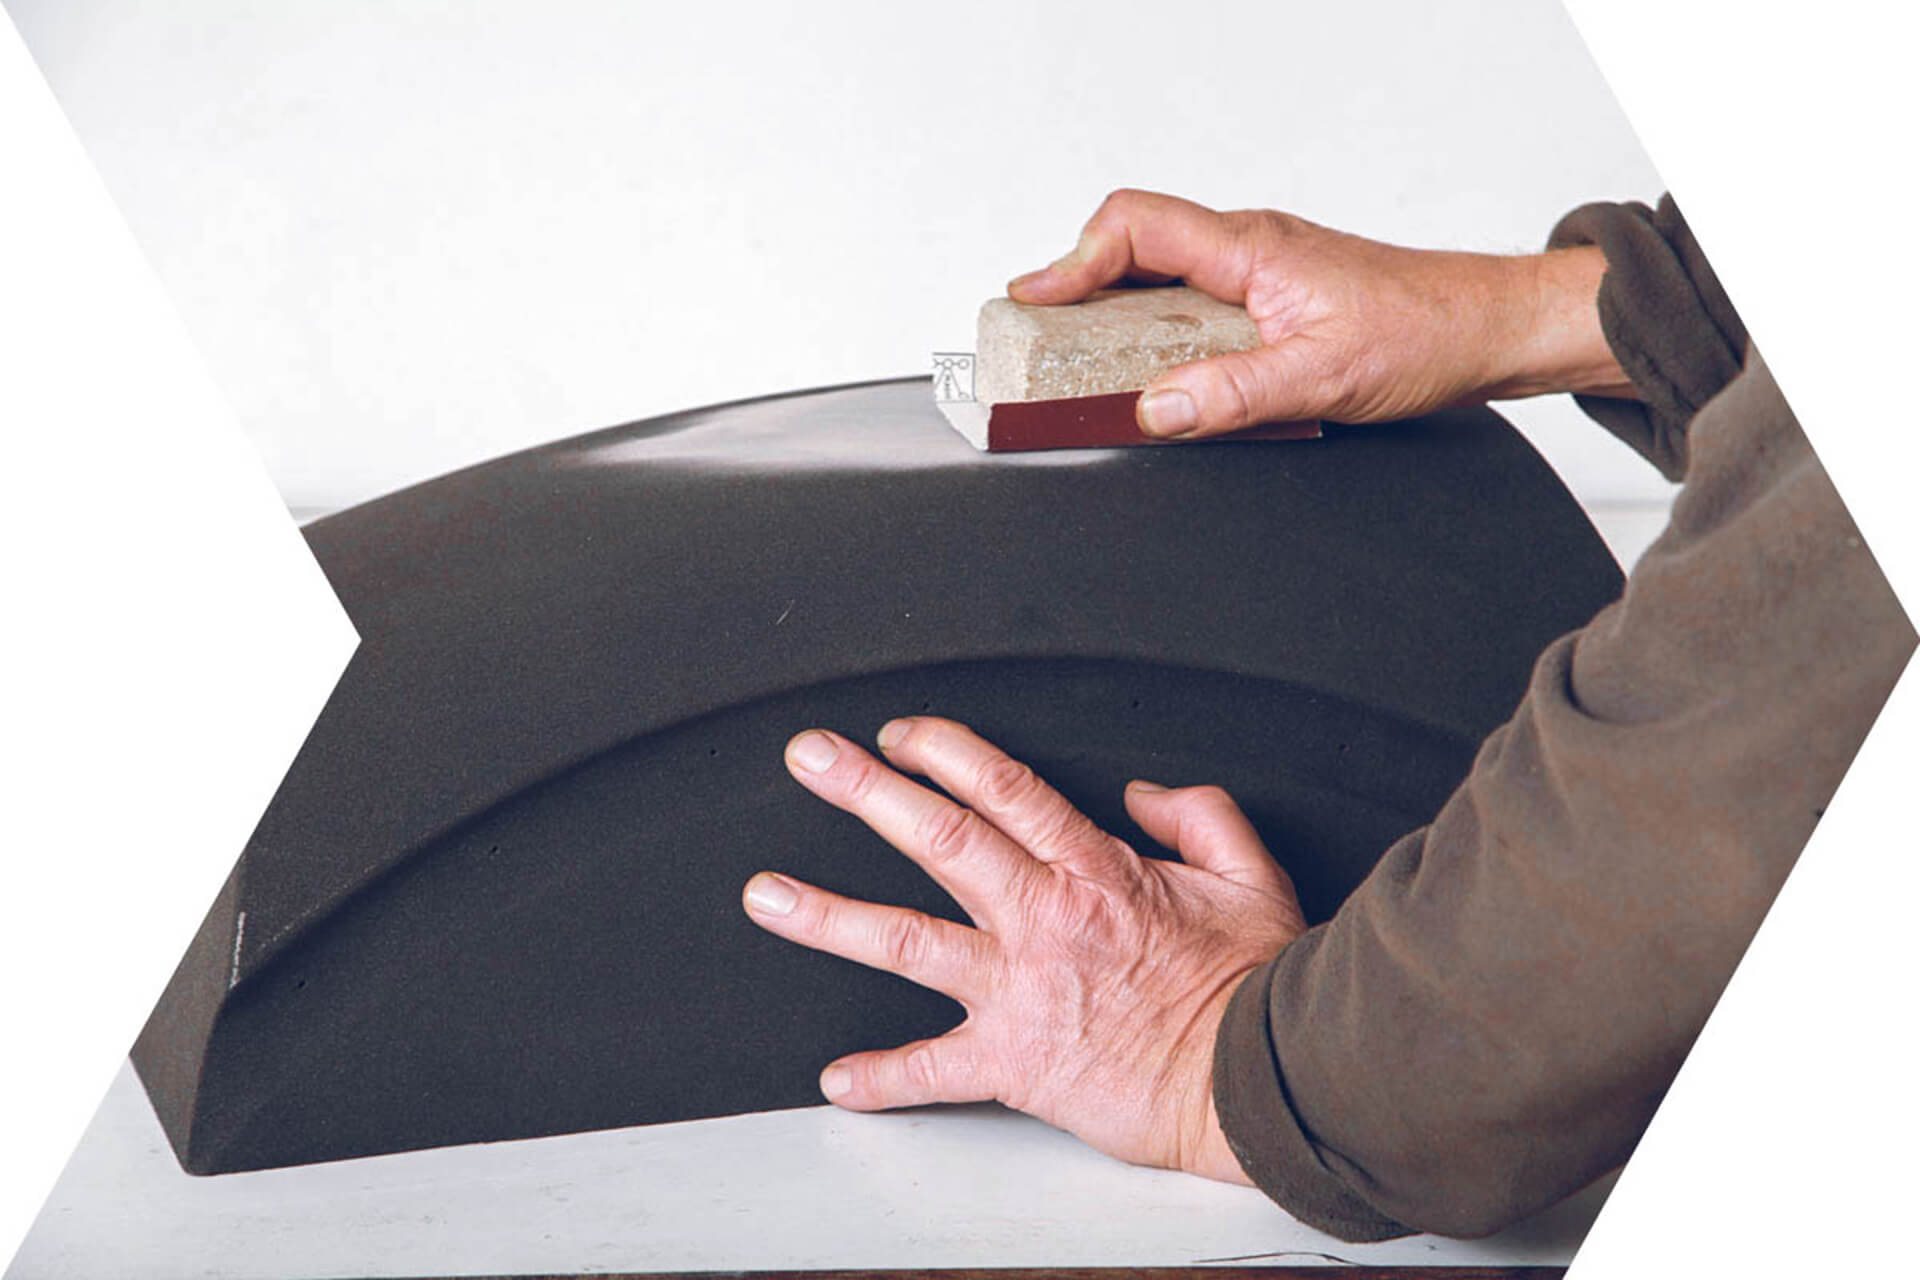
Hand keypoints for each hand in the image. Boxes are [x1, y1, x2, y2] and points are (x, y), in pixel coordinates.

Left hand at [741, 717, 1306, 1182]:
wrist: (1256, 1086)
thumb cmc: (1253, 989)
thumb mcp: (1249, 877)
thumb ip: (1198, 815)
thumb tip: (1142, 791)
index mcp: (1095, 871)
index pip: (1004, 789)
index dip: (946, 750)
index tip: (901, 734)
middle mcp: (1043, 920)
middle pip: (939, 838)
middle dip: (865, 790)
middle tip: (810, 757)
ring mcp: (1019, 990)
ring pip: (906, 940)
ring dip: (829, 914)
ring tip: (767, 895)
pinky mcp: (1014, 1063)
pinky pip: (933, 1071)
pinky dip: (883, 1078)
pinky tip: (838, 1080)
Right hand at [1007, 188, 1635, 437]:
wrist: (1487, 329)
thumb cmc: (1426, 331)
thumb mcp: (1323, 374)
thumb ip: (1234, 393)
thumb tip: (1157, 409)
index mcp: (1251, 248)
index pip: (1135, 225)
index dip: (1071, 261)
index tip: (1033, 303)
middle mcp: (1248, 250)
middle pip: (1132, 248)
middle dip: (1077, 291)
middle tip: (1040, 342)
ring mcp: (1258, 272)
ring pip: (1161, 277)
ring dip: (1117, 315)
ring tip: (1084, 365)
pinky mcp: (1270, 299)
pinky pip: (1194, 303)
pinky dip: (1159, 334)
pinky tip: (1160, 375)